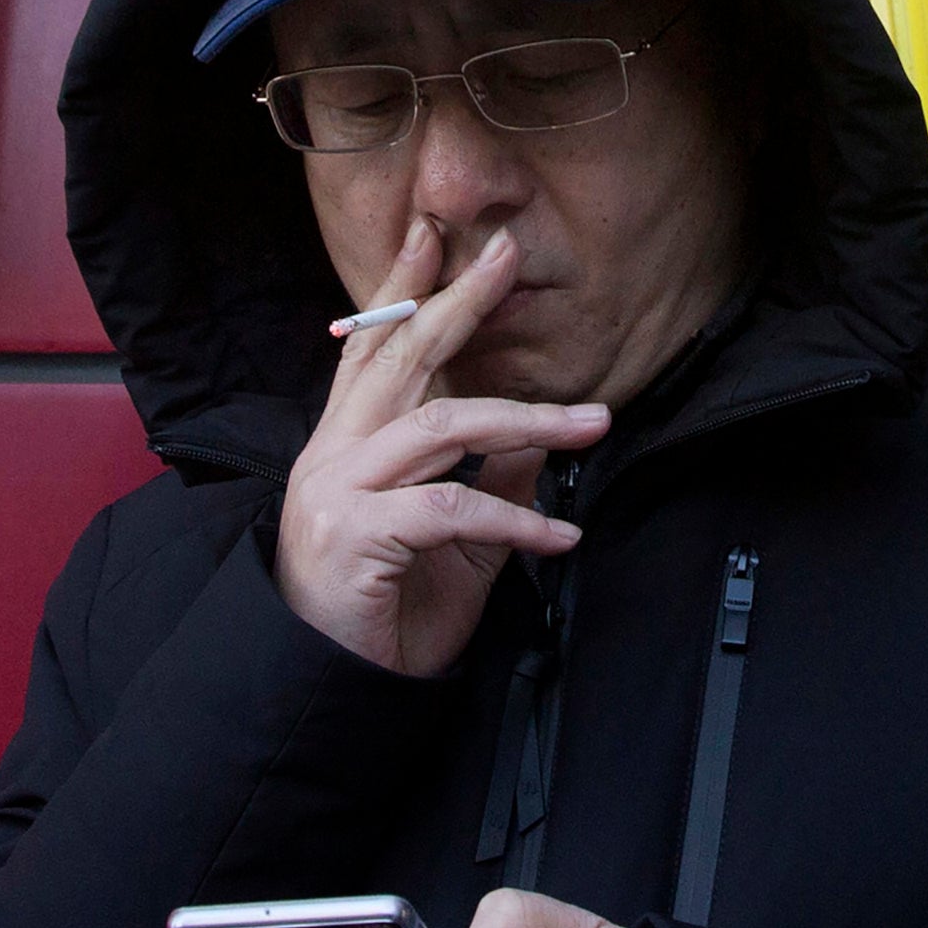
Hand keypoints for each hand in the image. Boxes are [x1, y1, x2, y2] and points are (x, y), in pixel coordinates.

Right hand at [270, 216, 606, 678]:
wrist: (334, 691)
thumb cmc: (386, 614)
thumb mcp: (453, 542)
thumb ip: (486, 483)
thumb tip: (536, 442)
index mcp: (347, 446)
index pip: (372, 350)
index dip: (402, 290)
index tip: (434, 235)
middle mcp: (335, 455)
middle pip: (400, 359)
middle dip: (456, 302)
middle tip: (505, 255)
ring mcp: (340, 491)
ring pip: (442, 427)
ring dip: (528, 420)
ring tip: (593, 424)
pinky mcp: (357, 536)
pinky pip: (452, 509)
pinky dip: (515, 519)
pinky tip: (560, 534)